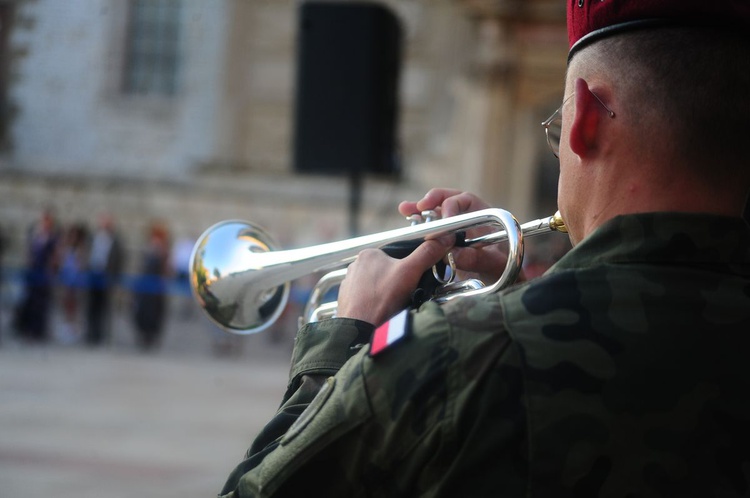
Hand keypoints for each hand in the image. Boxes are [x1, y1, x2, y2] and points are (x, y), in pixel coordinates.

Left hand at [336, 237, 450, 326]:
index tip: (417, 278)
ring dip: (388, 293)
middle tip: (409, 294)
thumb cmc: (383, 300)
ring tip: (396, 305)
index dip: (411, 265)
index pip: (397, 253)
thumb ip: (427, 253)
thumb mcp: (410, 272)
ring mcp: (348, 284)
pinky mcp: (347, 301)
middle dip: (400, 281)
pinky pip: (367, 298)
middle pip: (388, 270)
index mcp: (368, 254)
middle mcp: (355, 266)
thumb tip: (443, 239)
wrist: (361, 332)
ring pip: (378, 285)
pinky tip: (383, 312)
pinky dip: (377, 304)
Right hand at [399, 188, 513, 285]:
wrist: (496, 283)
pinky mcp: (443, 239)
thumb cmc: (501, 270)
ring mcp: (453, 228)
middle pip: (447, 200)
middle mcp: (467, 217)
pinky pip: (429, 227)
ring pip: (435, 212)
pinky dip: (417, 222)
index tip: (445, 218)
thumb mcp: (493, 265)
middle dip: (432, 200)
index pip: (466, 201)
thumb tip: (452, 253)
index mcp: (484, 215)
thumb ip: (476, 259)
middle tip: (421, 206)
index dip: (453, 205)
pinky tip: (406, 218)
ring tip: (405, 208)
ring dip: (419, 209)